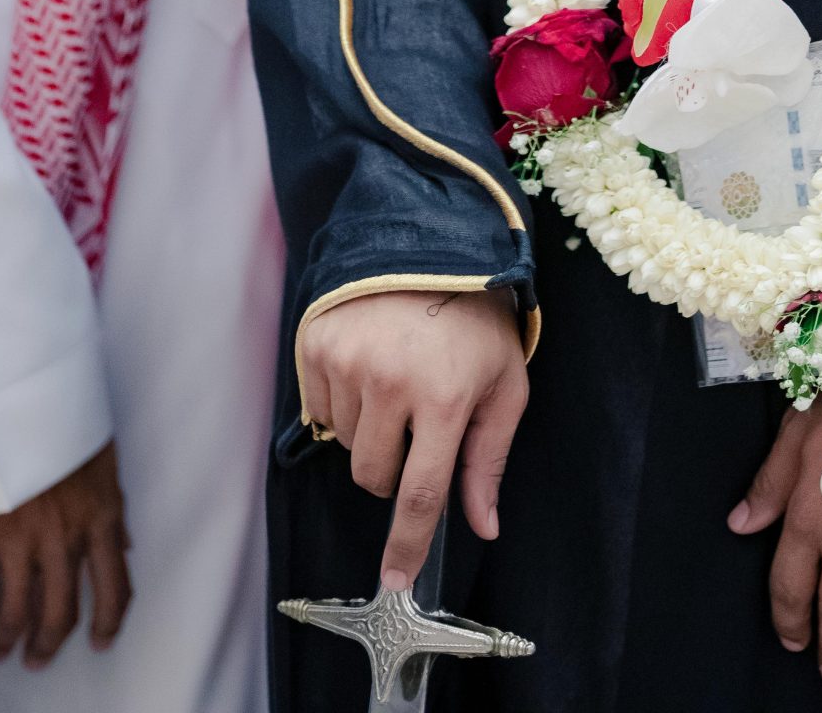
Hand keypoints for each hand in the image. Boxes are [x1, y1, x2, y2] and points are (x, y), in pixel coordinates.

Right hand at [0, 441, 130, 665]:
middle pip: (60, 612)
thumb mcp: (105, 463)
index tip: (101, 641)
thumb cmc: (69, 422)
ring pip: (14, 611)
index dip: (109, 622)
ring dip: (5, 638)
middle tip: (36, 658)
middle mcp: (65, 541)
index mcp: (101, 520)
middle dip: (47, 643)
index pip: (115, 588)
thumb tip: (122, 545)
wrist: (22, 401)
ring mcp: (21, 543)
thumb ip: (112, 509)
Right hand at [299, 287, 526, 589]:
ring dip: (370, 430)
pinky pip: (321, 411)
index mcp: (445, 396)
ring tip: (398, 377)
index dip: (407, 544)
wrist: (429, 241)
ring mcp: (348, 362)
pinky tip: (371, 364)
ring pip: (346, 444)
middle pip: (375, 475)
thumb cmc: (475, 317)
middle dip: (395, 466)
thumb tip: (483, 525)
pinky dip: (344, 403)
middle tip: (418, 421)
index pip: (420, 494)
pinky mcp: (317, 345)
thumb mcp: (504, 383)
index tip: (394, 579)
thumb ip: (489, 459)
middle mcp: (391, 381)